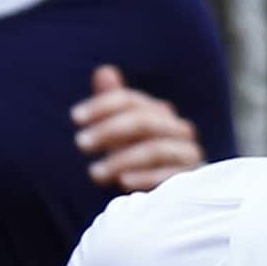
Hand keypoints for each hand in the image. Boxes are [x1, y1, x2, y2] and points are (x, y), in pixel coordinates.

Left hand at [71, 61, 203, 196]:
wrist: (172, 194)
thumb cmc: (138, 159)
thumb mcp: (121, 133)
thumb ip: (112, 104)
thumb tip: (103, 71)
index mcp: (158, 112)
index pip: (129, 100)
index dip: (101, 105)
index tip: (75, 117)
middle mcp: (177, 128)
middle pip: (143, 121)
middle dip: (108, 131)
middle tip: (80, 143)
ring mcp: (186, 153)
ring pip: (155, 149)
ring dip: (121, 160)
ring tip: (94, 173)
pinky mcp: (191, 179)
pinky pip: (169, 176)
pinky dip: (145, 178)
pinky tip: (122, 182)